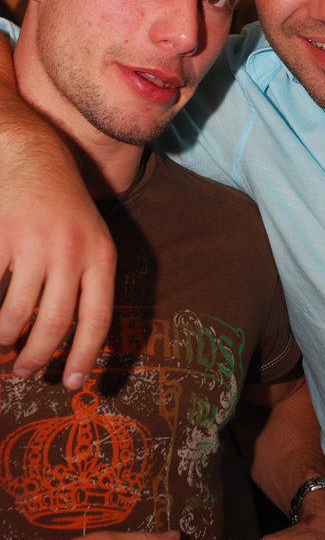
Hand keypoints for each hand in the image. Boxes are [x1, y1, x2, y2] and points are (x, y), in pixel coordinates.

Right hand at [0, 119, 115, 389]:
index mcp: (101, 256)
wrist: (35, 156)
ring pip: (16, 314)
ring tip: (3, 347)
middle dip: (38, 356)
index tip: (72, 383)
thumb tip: (78, 344)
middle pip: (55, 323)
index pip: (97, 319)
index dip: (84, 357)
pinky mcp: (2, 234)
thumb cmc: (65, 210)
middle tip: (26, 371)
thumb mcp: (92, 240)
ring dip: (5, 340)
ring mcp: (35, 242)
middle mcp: (72, 250)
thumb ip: (89, 284)